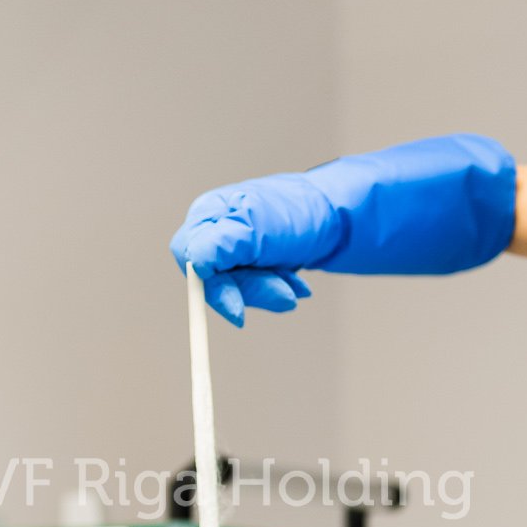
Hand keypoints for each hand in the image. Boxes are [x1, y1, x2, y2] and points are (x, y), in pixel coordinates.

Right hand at [169, 135, 518, 326]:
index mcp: (281, 197)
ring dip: (251, 286)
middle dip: (232, 284)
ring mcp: (295, 216)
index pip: (204, 234)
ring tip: (292, 298)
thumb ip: (265, 231)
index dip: (209, 276)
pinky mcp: (312, 230)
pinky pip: (265, 255)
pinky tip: (293, 291)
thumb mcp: (339, 222)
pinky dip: (267, 281)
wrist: (472, 202)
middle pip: (213, 246)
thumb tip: (201, 250)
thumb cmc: (421, 202)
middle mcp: (281, 202)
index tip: (237, 311)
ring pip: (237, 254)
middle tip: (285, 302)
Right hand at [169, 173, 329, 325]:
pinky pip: (254, 288)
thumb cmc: (295, 214)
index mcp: (208, 215)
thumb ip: (221, 245)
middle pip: (214, 278)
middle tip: (287, 296)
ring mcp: (233, 248)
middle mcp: (215, 232)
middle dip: (253, 290)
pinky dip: (276, 289)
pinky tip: (296, 284)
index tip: (237, 312)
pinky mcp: (251, 262)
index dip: (209, 288)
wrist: (338, 214)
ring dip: (269, 291)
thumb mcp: (256, 229)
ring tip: (296, 287)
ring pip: (237, 287)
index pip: (189, 257)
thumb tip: (193, 265)